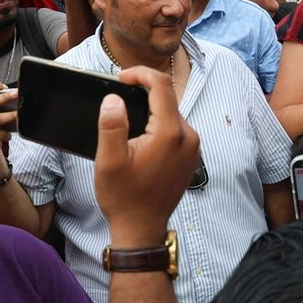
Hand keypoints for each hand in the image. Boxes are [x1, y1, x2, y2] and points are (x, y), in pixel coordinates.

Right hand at [94, 65, 199, 245]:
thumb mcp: (108, 161)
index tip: (121, 78)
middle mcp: (188, 137)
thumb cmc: (124, 197)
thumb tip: (113, 99)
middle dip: (143, 91)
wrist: (142, 228)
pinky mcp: (191, 155)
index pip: (161, 85)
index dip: (140, 74)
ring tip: (127, 118)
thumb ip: (111, 125)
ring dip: (151, 109)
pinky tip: (141, 136)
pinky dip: (159, 124)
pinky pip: (176, 128)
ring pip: (171, 113)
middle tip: (118, 96)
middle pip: (167, 98)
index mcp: (171, 133)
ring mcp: (193, 147)